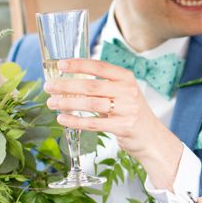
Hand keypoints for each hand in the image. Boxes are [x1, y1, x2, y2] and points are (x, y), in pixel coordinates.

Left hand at [44, 59, 182, 184]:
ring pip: (91, 104)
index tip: (60, 65)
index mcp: (127, 78)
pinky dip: (76, 121)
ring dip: (67, 103)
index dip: (79, 64)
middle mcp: (128, 91)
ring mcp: (127, 109)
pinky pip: (94, 123)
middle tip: (49, 87)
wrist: (152, 138)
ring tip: (52, 103)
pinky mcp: (123, 127)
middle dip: (66, 86)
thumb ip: (104, 86)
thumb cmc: (132, 113)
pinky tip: (62, 119)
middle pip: (92, 86)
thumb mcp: (124, 93)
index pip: (100, 67)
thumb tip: (70, 80)